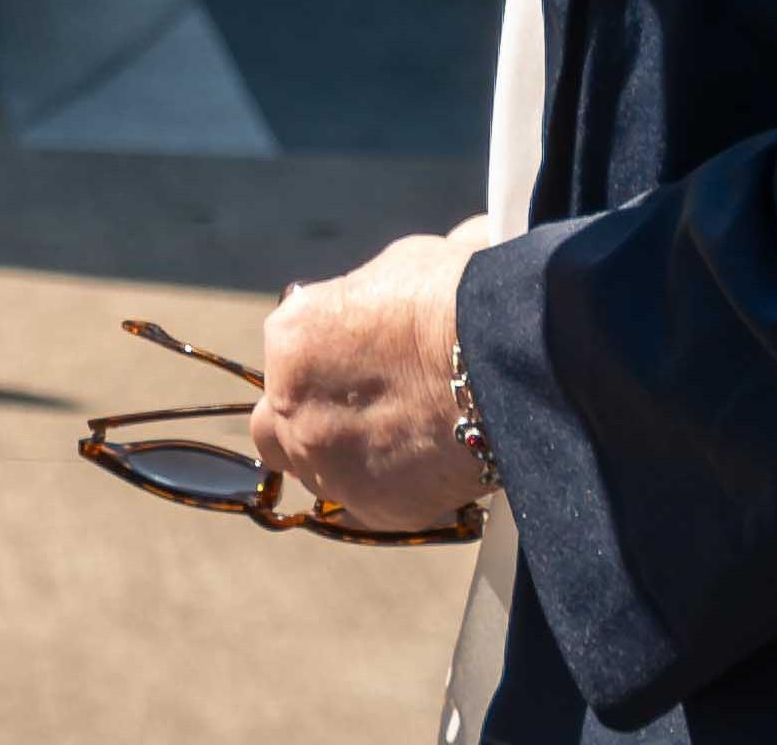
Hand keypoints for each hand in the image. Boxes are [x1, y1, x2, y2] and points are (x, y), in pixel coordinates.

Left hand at [252, 217, 504, 533]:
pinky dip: (385, 490)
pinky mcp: (374, 507)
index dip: (323, 357)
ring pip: (315, 472)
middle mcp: (292, 406)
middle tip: (353, 411)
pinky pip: (365, 505)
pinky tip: (419, 470)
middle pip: (274, 424)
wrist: (502, 362)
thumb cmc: (453, 300)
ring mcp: (328, 464)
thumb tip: (383, 298)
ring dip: (341, 459)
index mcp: (290, 338)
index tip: (357, 360)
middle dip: (303, 418)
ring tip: (396, 442)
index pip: (287, 352)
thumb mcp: (397, 268)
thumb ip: (367, 295)